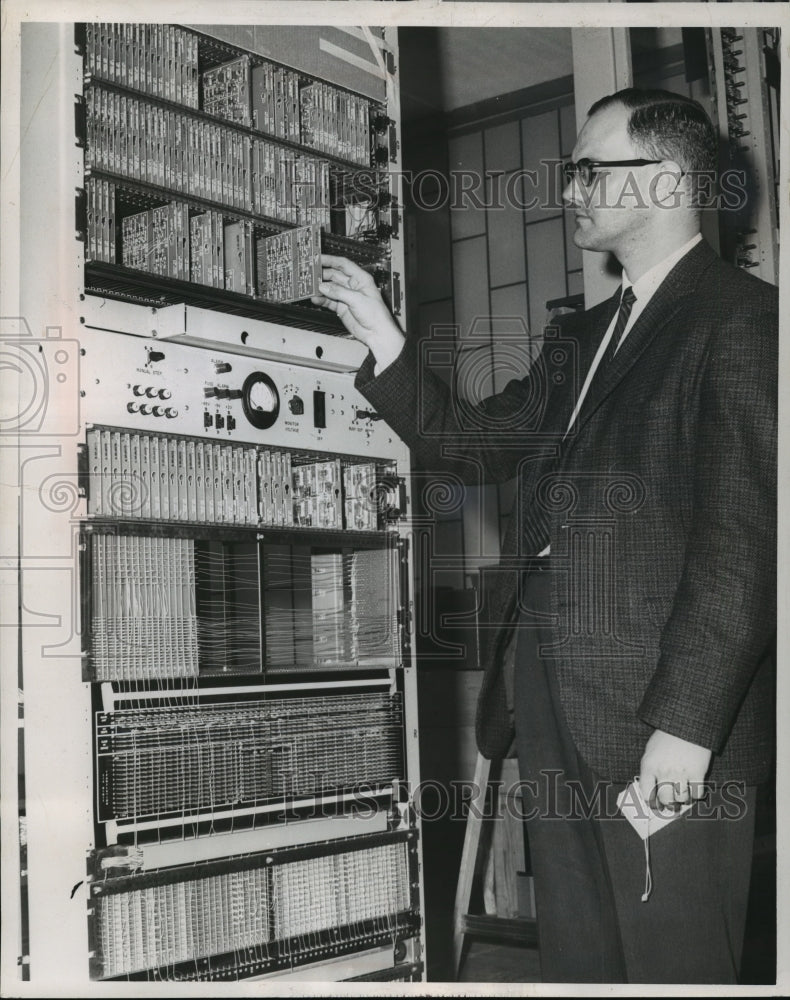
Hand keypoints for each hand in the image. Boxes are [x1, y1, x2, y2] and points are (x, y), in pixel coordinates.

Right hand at [311, 254, 405, 370]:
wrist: (376, 333)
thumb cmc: (376, 315)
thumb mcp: (357, 299)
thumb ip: (339, 292)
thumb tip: (324, 287)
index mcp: (361, 279)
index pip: (343, 264)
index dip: (330, 260)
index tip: (318, 259)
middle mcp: (353, 286)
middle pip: (334, 276)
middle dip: (322, 275)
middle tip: (311, 275)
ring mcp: (346, 297)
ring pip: (330, 288)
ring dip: (320, 288)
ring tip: (310, 287)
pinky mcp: (342, 307)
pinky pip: (329, 301)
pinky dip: (322, 299)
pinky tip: (316, 298)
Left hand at [638, 729, 711, 810]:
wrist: (686, 724)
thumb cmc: (666, 737)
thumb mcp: (651, 751)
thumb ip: (649, 770)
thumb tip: (652, 792)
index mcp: (649, 766)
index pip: (646, 794)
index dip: (651, 803)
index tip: (655, 804)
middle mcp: (664, 771)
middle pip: (665, 800)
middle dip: (668, 804)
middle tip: (670, 803)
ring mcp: (681, 773)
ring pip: (681, 799)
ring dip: (682, 799)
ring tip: (682, 794)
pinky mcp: (698, 772)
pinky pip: (697, 793)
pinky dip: (696, 794)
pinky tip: (693, 788)